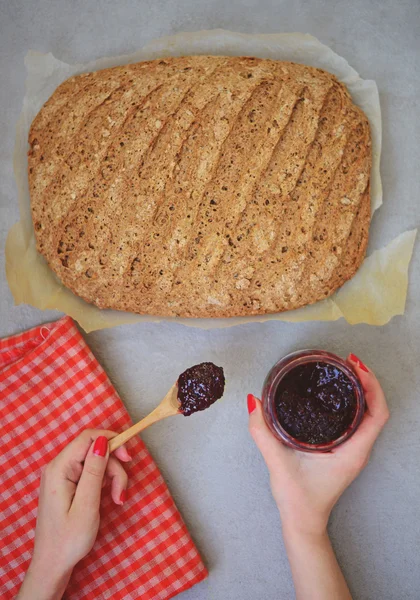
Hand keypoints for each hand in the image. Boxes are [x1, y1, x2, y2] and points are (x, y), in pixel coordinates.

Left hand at [17, 430, 130, 599]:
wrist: (53, 564)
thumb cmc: (69, 539)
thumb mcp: (87, 505)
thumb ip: (94, 471)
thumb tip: (102, 441)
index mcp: (59, 469)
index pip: (88, 438)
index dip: (111, 441)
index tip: (128, 457)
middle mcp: (59, 466)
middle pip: (94, 450)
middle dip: (114, 466)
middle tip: (122, 491)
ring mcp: (63, 475)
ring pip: (96, 461)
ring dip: (112, 477)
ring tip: (118, 500)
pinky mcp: (68, 483)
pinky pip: (91, 472)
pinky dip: (105, 482)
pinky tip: (111, 498)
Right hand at [248, 354, 388, 536]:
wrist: (303, 522)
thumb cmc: (297, 499)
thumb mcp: (277, 463)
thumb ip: (261, 432)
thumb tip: (253, 401)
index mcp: (352, 451)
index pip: (377, 413)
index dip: (372, 386)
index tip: (356, 367)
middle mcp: (359, 449)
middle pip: (376, 408)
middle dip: (367, 381)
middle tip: (347, 361)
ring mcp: (353, 449)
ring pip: (369, 414)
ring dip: (362, 390)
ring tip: (345, 370)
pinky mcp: (345, 449)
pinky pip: (359, 420)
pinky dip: (354, 402)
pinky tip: (337, 393)